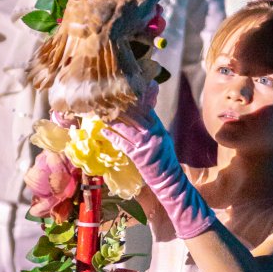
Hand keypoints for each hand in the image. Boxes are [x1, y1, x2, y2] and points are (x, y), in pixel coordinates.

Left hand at [102, 106, 215, 240]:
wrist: (169, 179)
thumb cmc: (164, 158)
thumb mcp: (162, 138)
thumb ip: (152, 125)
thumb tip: (141, 113)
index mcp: (159, 128)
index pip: (146, 109)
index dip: (135, 99)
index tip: (123, 92)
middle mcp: (153, 134)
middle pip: (135, 116)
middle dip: (121, 107)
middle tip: (107, 101)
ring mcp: (146, 145)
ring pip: (127, 128)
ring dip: (113, 121)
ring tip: (103, 115)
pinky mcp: (138, 156)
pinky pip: (122, 143)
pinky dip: (112, 136)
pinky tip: (104, 132)